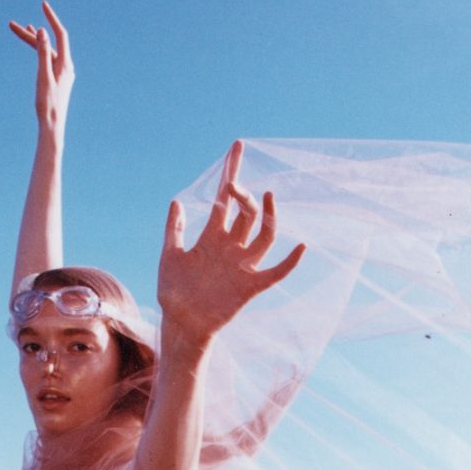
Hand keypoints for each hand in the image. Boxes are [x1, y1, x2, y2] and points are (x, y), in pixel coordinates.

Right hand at [8, 1, 73, 133]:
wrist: (53, 127)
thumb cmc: (48, 105)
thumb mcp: (43, 77)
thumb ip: (43, 53)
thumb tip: (42, 31)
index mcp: (65, 65)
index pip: (60, 34)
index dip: (51, 18)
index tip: (42, 4)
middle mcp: (66, 67)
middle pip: (49, 42)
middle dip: (31, 33)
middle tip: (12, 24)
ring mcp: (62, 73)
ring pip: (47, 51)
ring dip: (33, 41)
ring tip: (19, 29)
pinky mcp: (57, 80)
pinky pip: (48, 59)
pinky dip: (40, 51)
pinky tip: (34, 45)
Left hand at [158, 141, 305, 349]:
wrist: (180, 323)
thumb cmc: (173, 293)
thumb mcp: (169, 255)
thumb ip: (174, 229)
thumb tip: (178, 200)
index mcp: (211, 237)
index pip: (224, 198)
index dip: (231, 171)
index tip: (236, 145)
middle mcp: (230, 247)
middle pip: (245, 212)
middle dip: (243, 195)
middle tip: (234, 186)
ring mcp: (242, 265)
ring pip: (264, 235)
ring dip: (268, 216)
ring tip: (267, 196)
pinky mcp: (250, 287)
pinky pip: (275, 273)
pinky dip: (289, 262)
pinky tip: (301, 247)